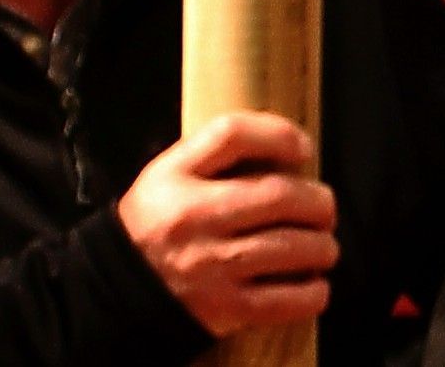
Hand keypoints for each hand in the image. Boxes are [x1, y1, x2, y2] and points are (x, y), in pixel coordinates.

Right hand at [116, 112, 338, 337]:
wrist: (119, 290)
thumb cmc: (160, 220)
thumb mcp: (171, 170)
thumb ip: (218, 149)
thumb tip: (287, 146)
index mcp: (178, 177)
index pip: (231, 134)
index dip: (278, 134)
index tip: (305, 149)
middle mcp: (196, 218)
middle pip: (277, 195)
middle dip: (317, 200)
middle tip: (325, 207)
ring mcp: (212, 267)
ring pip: (288, 248)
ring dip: (321, 246)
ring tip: (325, 245)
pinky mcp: (224, 310)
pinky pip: (283, 301)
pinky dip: (311, 293)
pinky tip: (316, 285)